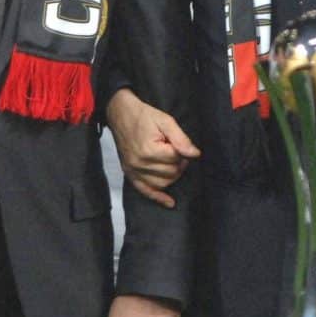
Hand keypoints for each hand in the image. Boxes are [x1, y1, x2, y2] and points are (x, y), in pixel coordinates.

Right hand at [106, 88, 199, 209]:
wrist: (120, 114)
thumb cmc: (143, 116)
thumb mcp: (165, 120)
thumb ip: (180, 139)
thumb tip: (195, 154)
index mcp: (149, 150)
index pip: (176, 158)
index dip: (182, 151)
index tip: (179, 143)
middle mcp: (140, 163)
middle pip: (171, 172)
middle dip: (179, 163)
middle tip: (178, 151)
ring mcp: (133, 170)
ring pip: (163, 183)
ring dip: (173, 176)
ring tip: (172, 163)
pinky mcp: (129, 174)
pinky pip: (145, 191)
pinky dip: (158, 198)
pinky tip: (170, 202)